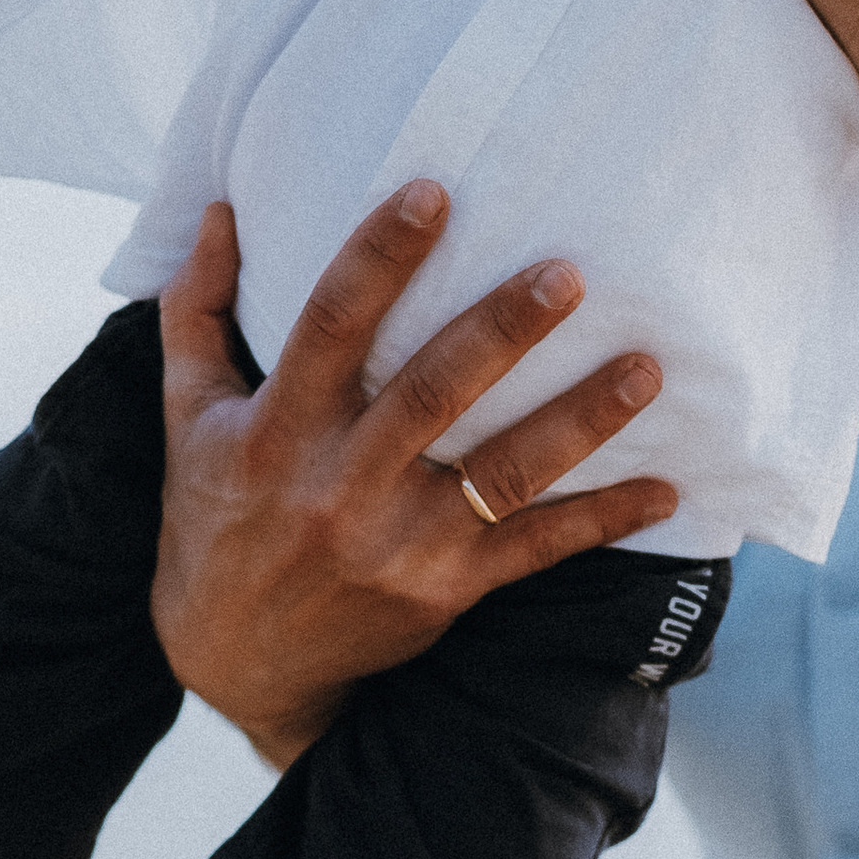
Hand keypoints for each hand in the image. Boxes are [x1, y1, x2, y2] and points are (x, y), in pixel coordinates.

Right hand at [152, 186, 677, 767]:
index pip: (329, 327)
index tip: (433, 194)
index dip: (378, 259)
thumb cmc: (216, 520)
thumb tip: (221, 209)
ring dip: (579, 421)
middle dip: (502, 331)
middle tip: (569, 273)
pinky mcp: (444, 591)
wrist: (235, 663)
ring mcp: (399, 543)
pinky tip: (667, 489)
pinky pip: (535, 551)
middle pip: (430, 394)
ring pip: (502, 474)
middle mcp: (341, 485)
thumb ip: (198, 313)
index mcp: (279, 431)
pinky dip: (602, 520)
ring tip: (645, 369)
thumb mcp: (190, 420)